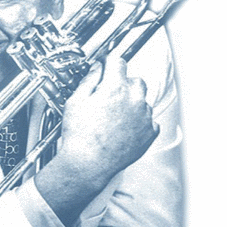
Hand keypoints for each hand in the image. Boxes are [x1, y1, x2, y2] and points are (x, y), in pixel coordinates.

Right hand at [35, 54, 158, 225]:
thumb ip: (90, 80)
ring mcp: (144, 117)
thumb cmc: (80, 136)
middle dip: (122, 83)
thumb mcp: (76, 101)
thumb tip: (97, 69)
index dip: (109, 62)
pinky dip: (140, 120)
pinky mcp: (150, 133)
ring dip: (132, 102)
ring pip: (142, 100)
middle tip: (108, 94)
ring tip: (114, 115)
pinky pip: (149, 119)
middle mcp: (134, 99)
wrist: (88, 164)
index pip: (118, 62)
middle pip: (134, 80)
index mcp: (115, 88)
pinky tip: (124, 127)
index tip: (106, 65)